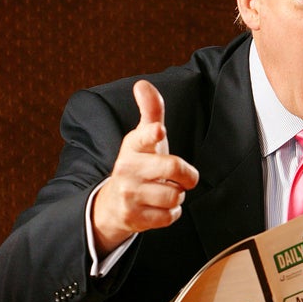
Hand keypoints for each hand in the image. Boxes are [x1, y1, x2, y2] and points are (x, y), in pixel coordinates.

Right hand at [92, 79, 198, 254]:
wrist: (114, 203)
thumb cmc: (139, 164)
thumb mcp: (143, 138)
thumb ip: (150, 111)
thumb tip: (143, 84)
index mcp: (133, 145)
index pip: (144, 137)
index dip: (153, 134)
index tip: (160, 131)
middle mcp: (127, 168)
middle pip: (172, 168)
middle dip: (187, 175)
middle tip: (184, 177)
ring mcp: (129, 194)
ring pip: (174, 196)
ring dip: (178, 196)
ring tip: (166, 191)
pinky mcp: (134, 217)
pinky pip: (169, 217)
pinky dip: (172, 213)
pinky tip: (161, 206)